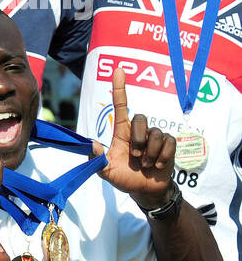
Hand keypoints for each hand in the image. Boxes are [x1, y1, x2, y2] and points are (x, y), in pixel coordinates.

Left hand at [93, 67, 174, 206]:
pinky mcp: (169, 145)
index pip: (121, 106)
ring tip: (146, 164)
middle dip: (138, 140)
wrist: (145, 190)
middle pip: (140, 118)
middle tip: (136, 158)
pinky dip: (162, 156)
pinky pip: (168, 142)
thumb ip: (97, 159)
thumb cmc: (124, 178)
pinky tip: (158, 165)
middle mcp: (138, 132)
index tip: (118, 70)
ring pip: (155, 133)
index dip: (120, 88)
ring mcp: (155, 137)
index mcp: (122, 133)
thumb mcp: (106, 171)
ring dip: (150, 153)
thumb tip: (91, 144)